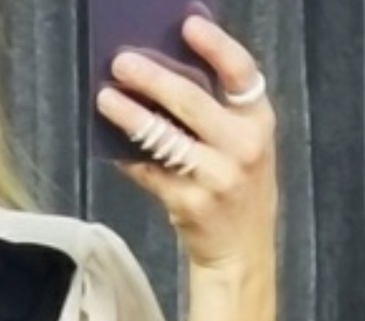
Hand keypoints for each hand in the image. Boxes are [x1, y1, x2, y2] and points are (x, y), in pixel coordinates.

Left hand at [95, 16, 277, 272]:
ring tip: (105, 98)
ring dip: (131, 116)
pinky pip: (150, 173)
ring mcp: (216, 177)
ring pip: (165, 137)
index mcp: (259, 122)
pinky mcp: (189, 202)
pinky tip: (109, 143)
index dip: (216, 46)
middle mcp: (242, 147)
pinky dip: (128, 157)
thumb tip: (164, 75)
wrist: (240, 252)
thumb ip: (217, 115)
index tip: (188, 24)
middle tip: (122, 62)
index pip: (241, 74)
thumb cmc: (235, 191)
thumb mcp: (242, 147)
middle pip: (192, 101)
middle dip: (153, 78)